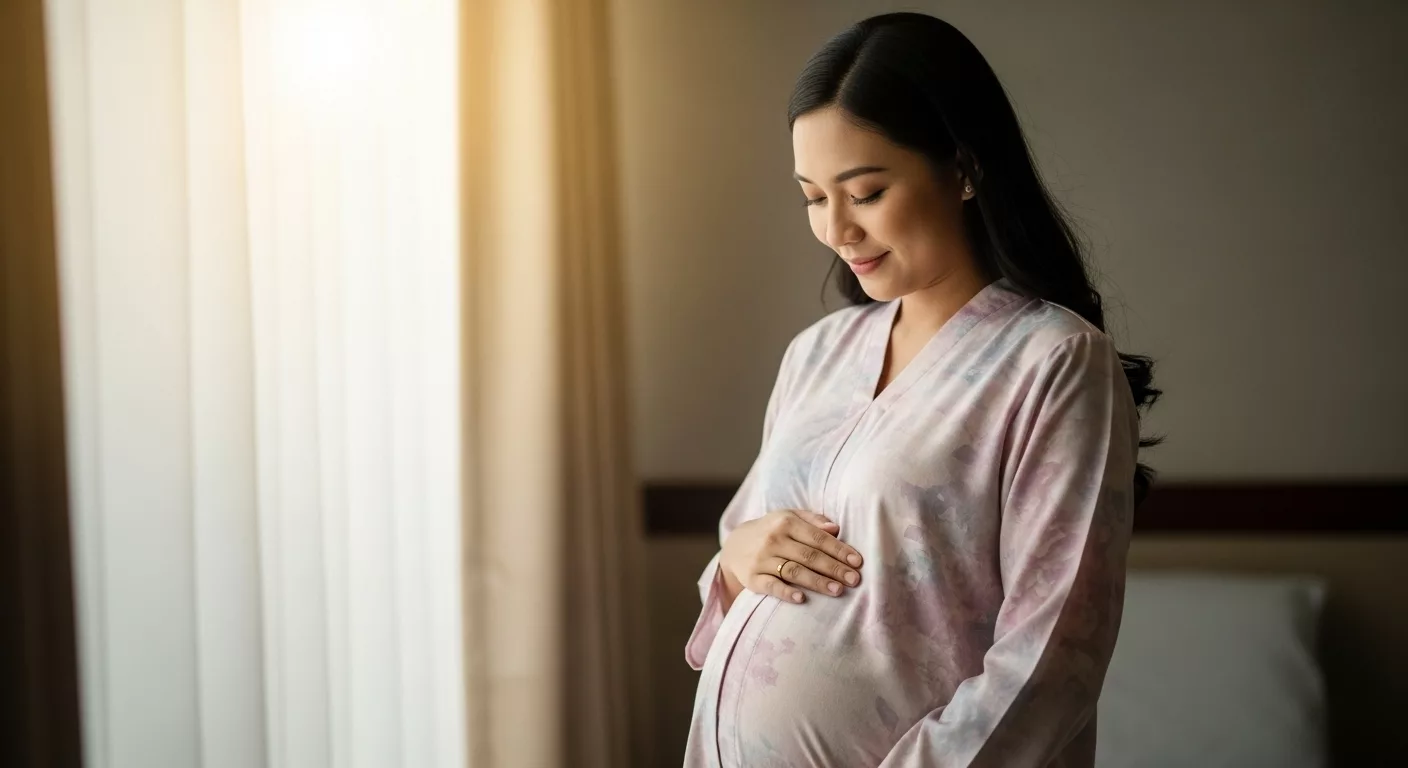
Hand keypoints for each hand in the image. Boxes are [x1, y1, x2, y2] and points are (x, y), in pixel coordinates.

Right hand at [720, 509, 863, 603]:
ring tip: (838, 591)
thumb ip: (813, 520)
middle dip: (834, 568)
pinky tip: (801, 599)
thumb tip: (836, 528)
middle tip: (855, 580)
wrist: (735, 546)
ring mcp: (762, 559)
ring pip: (794, 571)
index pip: (818, 538)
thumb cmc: (772, 531)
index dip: (839, 550)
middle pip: (809, 556)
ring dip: (817, 582)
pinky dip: (785, 592)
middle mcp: (774, 540)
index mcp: (786, 522)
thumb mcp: (789, 517)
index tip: (858, 562)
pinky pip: (771, 586)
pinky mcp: (752, 578)